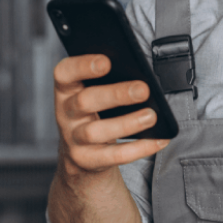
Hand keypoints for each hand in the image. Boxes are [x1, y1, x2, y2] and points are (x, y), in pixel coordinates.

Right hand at [54, 54, 166, 177]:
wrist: (81, 155)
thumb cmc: (94, 115)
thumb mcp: (93, 96)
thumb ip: (109, 82)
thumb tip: (140, 77)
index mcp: (67, 91)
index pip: (64, 74)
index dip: (82, 66)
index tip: (106, 62)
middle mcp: (66, 114)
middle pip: (85, 101)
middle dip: (115, 94)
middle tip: (143, 89)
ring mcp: (74, 139)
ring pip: (96, 132)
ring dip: (127, 123)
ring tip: (151, 116)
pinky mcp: (86, 160)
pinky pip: (113, 156)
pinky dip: (139, 148)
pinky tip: (158, 139)